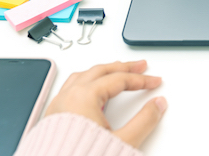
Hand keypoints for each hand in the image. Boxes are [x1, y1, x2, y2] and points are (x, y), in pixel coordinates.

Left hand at [45, 60, 166, 148]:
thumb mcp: (123, 141)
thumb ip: (144, 120)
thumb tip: (157, 105)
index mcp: (84, 97)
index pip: (120, 80)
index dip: (141, 80)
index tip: (154, 81)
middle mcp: (68, 97)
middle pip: (101, 71)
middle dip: (124, 68)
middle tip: (140, 66)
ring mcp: (58, 105)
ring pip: (83, 76)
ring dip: (104, 71)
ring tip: (116, 71)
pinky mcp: (52, 117)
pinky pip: (71, 87)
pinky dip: (87, 81)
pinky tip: (91, 88)